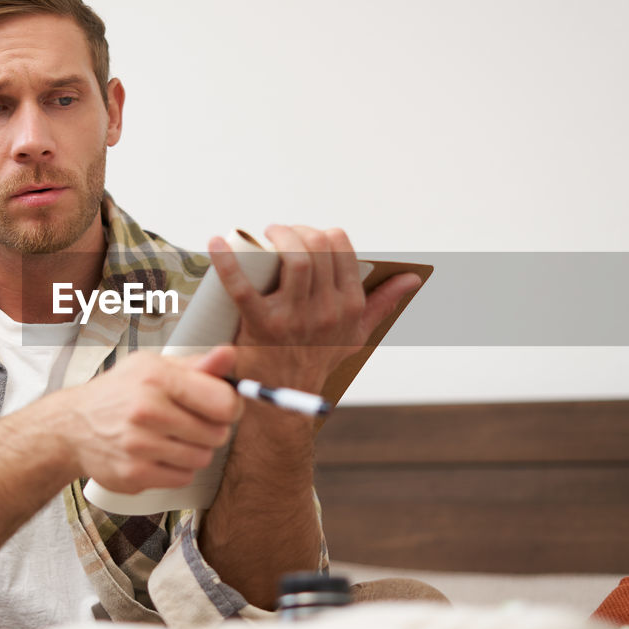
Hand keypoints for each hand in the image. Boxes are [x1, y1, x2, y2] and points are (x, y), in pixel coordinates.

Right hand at [47, 346, 242, 493]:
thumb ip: (197, 365)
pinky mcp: (135, 474)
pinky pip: (183, 478)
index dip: (231, 406)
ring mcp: (140, 445)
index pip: (223, 402)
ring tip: (171, 437)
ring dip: (194, 450)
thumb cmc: (119, 392)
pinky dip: (177, 469)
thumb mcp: (153, 367)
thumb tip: (229, 355)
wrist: (72, 426)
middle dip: (211, 429)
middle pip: (217, 434)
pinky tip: (159, 454)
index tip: (222, 406)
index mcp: (157, 378)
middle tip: (189, 421)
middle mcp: (147, 411)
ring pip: (202, 458)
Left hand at [210, 225, 420, 392]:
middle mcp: (327, 311)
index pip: (340, 247)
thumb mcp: (355, 333)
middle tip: (278, 233)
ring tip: (264, 236)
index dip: (321, 233)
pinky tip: (216, 242)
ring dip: (278, 236)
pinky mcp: (261, 325)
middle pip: (316, 248)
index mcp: (349, 307)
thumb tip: (412, 279)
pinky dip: (226, 261)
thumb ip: (383, 304)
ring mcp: (294, 318)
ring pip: (295, 258)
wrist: (284, 398)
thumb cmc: (318, 357)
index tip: (306, 237)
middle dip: (296, 230)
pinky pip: (243, 286)